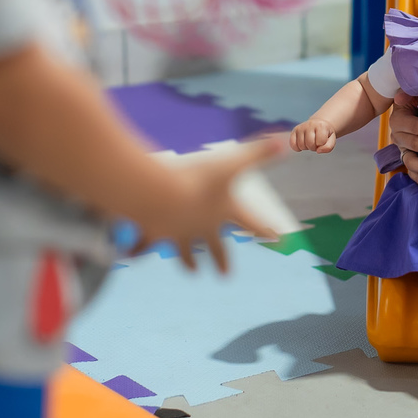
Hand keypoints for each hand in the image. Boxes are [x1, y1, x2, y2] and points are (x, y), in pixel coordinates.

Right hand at [134, 136, 283, 272]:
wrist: (160, 195)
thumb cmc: (197, 178)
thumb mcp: (231, 161)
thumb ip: (258, 152)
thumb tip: (286, 142)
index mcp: (224, 212)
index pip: (252, 222)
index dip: (267, 229)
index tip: (281, 239)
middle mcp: (203, 229)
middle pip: (217, 248)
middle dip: (221, 260)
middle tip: (226, 275)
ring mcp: (178, 235)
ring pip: (185, 253)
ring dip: (189, 262)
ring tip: (193, 272)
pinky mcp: (154, 234)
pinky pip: (145, 245)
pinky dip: (138, 250)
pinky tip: (131, 257)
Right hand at [290, 118, 336, 152]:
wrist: (319, 123)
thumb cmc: (325, 133)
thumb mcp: (332, 139)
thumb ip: (328, 147)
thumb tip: (318, 151)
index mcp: (321, 126)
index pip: (320, 142)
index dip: (322, 145)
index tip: (322, 141)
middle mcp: (310, 124)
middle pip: (310, 144)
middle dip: (314, 147)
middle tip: (315, 143)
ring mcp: (301, 127)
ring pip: (301, 145)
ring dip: (306, 147)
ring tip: (310, 142)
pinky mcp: (295, 130)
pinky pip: (292, 144)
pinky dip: (297, 148)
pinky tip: (302, 145)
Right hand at [389, 91, 417, 185]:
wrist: (409, 108)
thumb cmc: (416, 100)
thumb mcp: (414, 93)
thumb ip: (409, 93)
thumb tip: (400, 95)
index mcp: (398, 120)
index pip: (415, 126)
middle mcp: (398, 136)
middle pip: (415, 144)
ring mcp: (402, 149)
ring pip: (411, 160)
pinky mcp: (407, 158)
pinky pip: (410, 170)